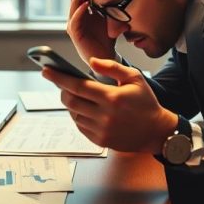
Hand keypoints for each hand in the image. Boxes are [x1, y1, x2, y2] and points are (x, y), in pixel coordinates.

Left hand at [42, 58, 178, 153]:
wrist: (156, 131)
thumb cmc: (146, 102)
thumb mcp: (134, 78)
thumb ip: (111, 67)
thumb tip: (91, 62)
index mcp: (111, 97)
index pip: (77, 85)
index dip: (59, 77)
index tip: (46, 71)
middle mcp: (104, 115)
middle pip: (71, 101)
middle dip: (63, 90)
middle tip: (64, 84)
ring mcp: (101, 130)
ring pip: (74, 114)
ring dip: (72, 104)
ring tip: (80, 97)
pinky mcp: (100, 141)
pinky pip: (80, 126)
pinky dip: (79, 116)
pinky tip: (87, 110)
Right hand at [66, 0, 116, 61]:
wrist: (106, 58)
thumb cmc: (107, 39)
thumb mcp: (111, 19)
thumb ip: (114, 8)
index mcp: (84, 11)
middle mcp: (76, 16)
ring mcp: (74, 24)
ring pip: (74, 5)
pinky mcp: (74, 34)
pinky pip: (75, 20)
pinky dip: (80, 11)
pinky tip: (86, 3)